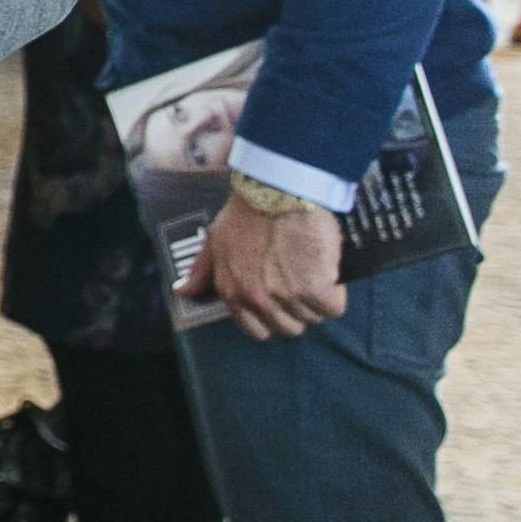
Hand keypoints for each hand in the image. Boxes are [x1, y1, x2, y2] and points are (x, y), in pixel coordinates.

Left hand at [185, 191, 346, 339]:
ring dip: (318, 298)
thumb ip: (202, 271)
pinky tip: (329, 270)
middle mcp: (256, 299)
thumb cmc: (248, 212)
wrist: (278, 192)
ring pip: (313, 317)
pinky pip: (334, 307)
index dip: (273, 316)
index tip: (282, 298)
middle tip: (302, 279)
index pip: (257, 329)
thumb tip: (184, 292)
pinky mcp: (314, 288)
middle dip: (298, 308)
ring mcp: (286, 296)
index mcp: (231, 291)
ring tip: (315, 269)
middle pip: (289, 327)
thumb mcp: (216, 240)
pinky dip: (336, 292)